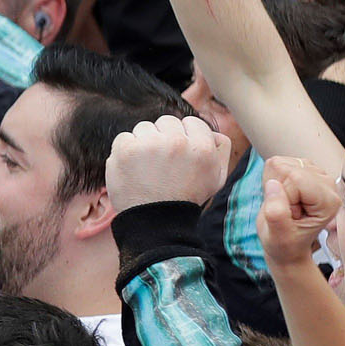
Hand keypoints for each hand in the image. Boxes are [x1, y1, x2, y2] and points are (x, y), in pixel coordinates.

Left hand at [106, 115, 230, 214]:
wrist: (155, 223)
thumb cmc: (186, 199)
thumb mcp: (216, 179)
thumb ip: (220, 151)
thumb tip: (213, 132)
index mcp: (202, 147)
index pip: (191, 122)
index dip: (184, 138)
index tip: (178, 155)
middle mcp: (177, 143)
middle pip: (166, 122)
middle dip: (163, 138)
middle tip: (162, 163)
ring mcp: (150, 145)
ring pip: (144, 128)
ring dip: (144, 144)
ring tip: (147, 168)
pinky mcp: (126, 150)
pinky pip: (124, 137)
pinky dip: (125, 152)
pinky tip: (132, 169)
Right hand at [255, 155, 338, 268]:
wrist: (288, 246)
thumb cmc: (285, 244)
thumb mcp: (278, 236)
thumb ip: (276, 214)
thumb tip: (272, 184)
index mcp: (329, 201)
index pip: (295, 179)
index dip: (283, 198)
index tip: (290, 217)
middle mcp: (329, 184)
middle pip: (289, 168)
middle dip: (279, 190)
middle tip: (286, 211)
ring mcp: (318, 174)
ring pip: (281, 163)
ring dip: (276, 184)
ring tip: (285, 205)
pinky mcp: (305, 168)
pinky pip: (277, 162)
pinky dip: (274, 178)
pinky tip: (282, 196)